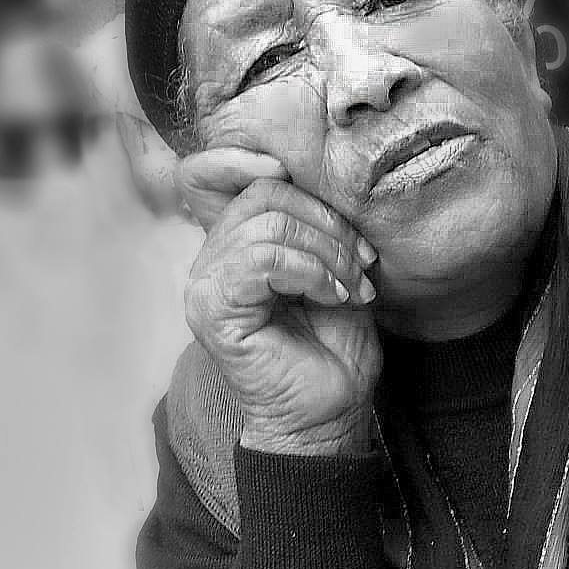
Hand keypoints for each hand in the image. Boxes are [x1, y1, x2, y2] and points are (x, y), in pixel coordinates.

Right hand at [180, 147, 382, 456]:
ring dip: (327, 253)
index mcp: (234, 245)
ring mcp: (205, 284)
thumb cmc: (335, 348)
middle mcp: (210, 259)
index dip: (245, 157)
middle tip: (363, 265)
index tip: (294, 171)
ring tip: (352, 288)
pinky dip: (310, 271)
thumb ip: (317, 226)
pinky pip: (262, 260)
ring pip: (267, 225)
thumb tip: (330, 181)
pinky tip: (332, 297)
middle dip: (327, 223)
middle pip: (263, 195)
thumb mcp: (335, 271)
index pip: (214, 175)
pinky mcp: (212, 309)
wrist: (332, 411)